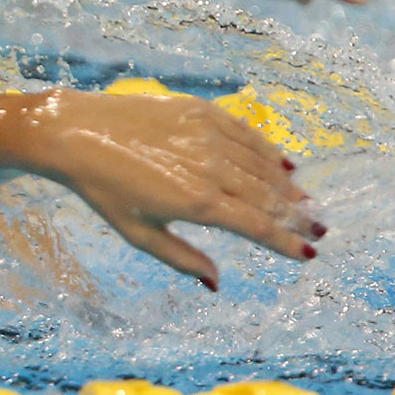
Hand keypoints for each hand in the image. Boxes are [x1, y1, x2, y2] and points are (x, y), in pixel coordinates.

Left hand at [31, 90, 321, 288]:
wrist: (75, 133)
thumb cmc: (103, 189)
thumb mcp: (138, 233)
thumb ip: (181, 258)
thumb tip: (216, 282)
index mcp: (195, 202)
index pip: (257, 226)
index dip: (286, 243)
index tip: (308, 254)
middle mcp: (208, 167)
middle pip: (267, 196)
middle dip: (296, 216)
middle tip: (318, 228)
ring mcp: (206, 135)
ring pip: (261, 165)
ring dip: (287, 187)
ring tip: (305, 203)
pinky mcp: (200, 111)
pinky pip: (246, 133)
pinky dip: (268, 151)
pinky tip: (283, 165)